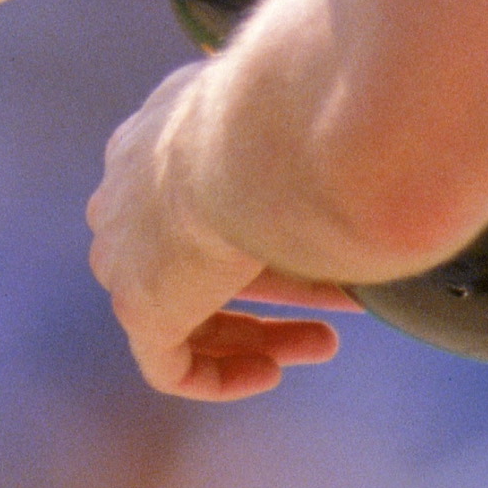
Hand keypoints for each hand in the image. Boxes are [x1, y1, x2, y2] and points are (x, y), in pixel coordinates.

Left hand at [88, 62, 343, 399]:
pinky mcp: (134, 302)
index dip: (265, 228)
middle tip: (340, 299)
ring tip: (326, 342)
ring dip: (258, 331)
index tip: (319, 244)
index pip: (203, 195)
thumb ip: (308, 133)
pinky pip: (167, 364)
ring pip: (183, 310)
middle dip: (274, 282)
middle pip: (194, 255)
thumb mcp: (301, 112)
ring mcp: (122, 249)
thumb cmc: (297, 114)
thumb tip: (365, 142)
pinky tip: (272, 371)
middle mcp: (128, 189)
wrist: (261, 140)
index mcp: (160, 134)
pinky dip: (220, 375)